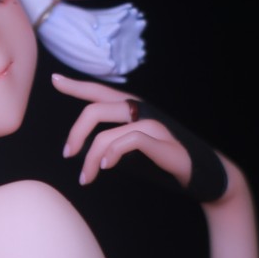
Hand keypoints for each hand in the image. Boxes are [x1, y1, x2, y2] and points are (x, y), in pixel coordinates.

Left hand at [51, 74, 227, 200]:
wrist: (203, 175)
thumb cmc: (163, 163)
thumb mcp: (130, 152)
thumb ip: (111, 143)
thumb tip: (88, 149)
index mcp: (133, 110)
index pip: (100, 92)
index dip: (77, 85)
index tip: (55, 80)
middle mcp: (142, 111)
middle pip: (96, 109)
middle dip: (75, 133)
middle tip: (68, 155)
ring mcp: (155, 124)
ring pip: (108, 132)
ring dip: (91, 157)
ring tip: (86, 177)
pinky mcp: (164, 142)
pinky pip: (131, 140)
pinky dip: (114, 152)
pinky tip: (106, 166)